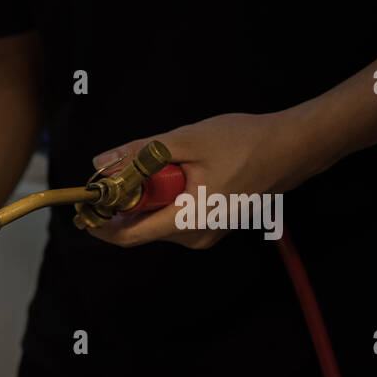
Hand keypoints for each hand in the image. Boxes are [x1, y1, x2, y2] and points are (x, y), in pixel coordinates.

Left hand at [86, 112, 306, 249]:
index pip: (128, 236)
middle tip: (120, 168)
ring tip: (165, 162)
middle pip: (140, 226)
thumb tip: (100, 164)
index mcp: (189, 221)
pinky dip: (164, 196)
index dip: (99, 223)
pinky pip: (173, 215)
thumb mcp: (188, 140)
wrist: (295, 147)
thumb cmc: (247, 141)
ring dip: (146, 195)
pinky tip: (179, 171)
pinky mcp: (210, 225)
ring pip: (156, 219)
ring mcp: (204, 234)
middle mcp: (195, 237)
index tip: (81, 205)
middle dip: (124, 200)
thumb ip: (141, 154)